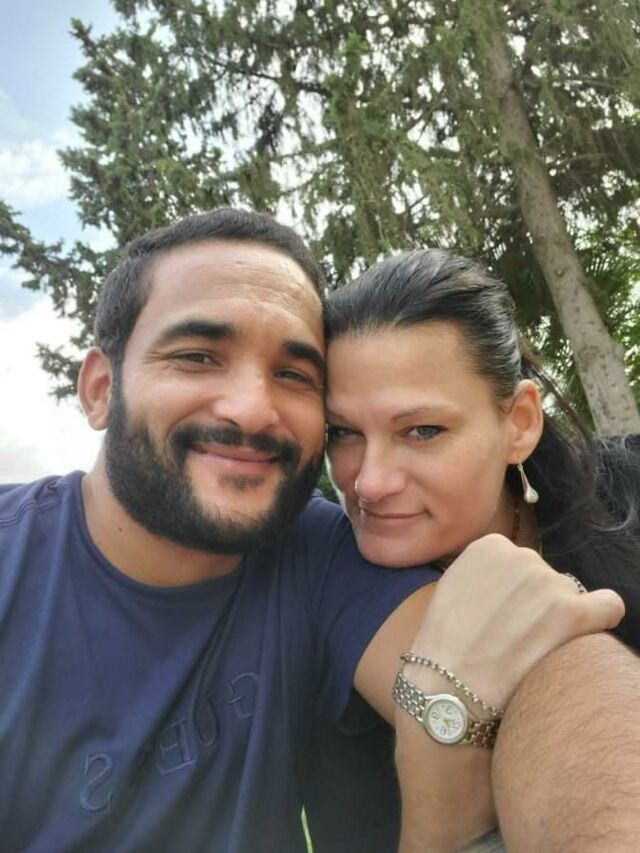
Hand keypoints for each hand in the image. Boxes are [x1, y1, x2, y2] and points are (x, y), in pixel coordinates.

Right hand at [409, 534, 624, 708]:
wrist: (447, 683)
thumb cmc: (443, 643)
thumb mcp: (453, 586)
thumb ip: (486, 574)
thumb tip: (511, 583)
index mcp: (490, 546)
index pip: (518, 563)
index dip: (512, 592)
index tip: (501, 614)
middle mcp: (522, 556)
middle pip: (545, 578)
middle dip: (536, 603)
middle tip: (515, 636)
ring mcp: (549, 583)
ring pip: (570, 596)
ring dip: (558, 618)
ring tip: (532, 648)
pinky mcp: (572, 614)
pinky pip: (609, 606)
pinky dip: (602, 616)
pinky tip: (588, 630)